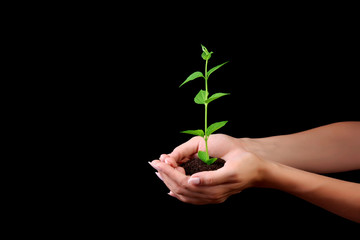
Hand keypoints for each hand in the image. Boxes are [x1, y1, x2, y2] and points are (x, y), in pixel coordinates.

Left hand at [149, 134, 267, 204]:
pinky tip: (171, 190)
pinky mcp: (212, 196)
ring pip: (183, 194)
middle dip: (165, 175)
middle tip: (154, 164)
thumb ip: (210, 178)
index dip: (169, 171)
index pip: (183, 182)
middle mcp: (211, 196)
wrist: (259, 172)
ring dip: (169, 183)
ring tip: (159, 173)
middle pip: (180, 189)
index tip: (158, 161)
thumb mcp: (230, 170)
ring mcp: (211, 198)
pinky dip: (178, 194)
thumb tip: (191, 180)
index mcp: (214, 189)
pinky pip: (191, 198)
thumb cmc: (246, 165)